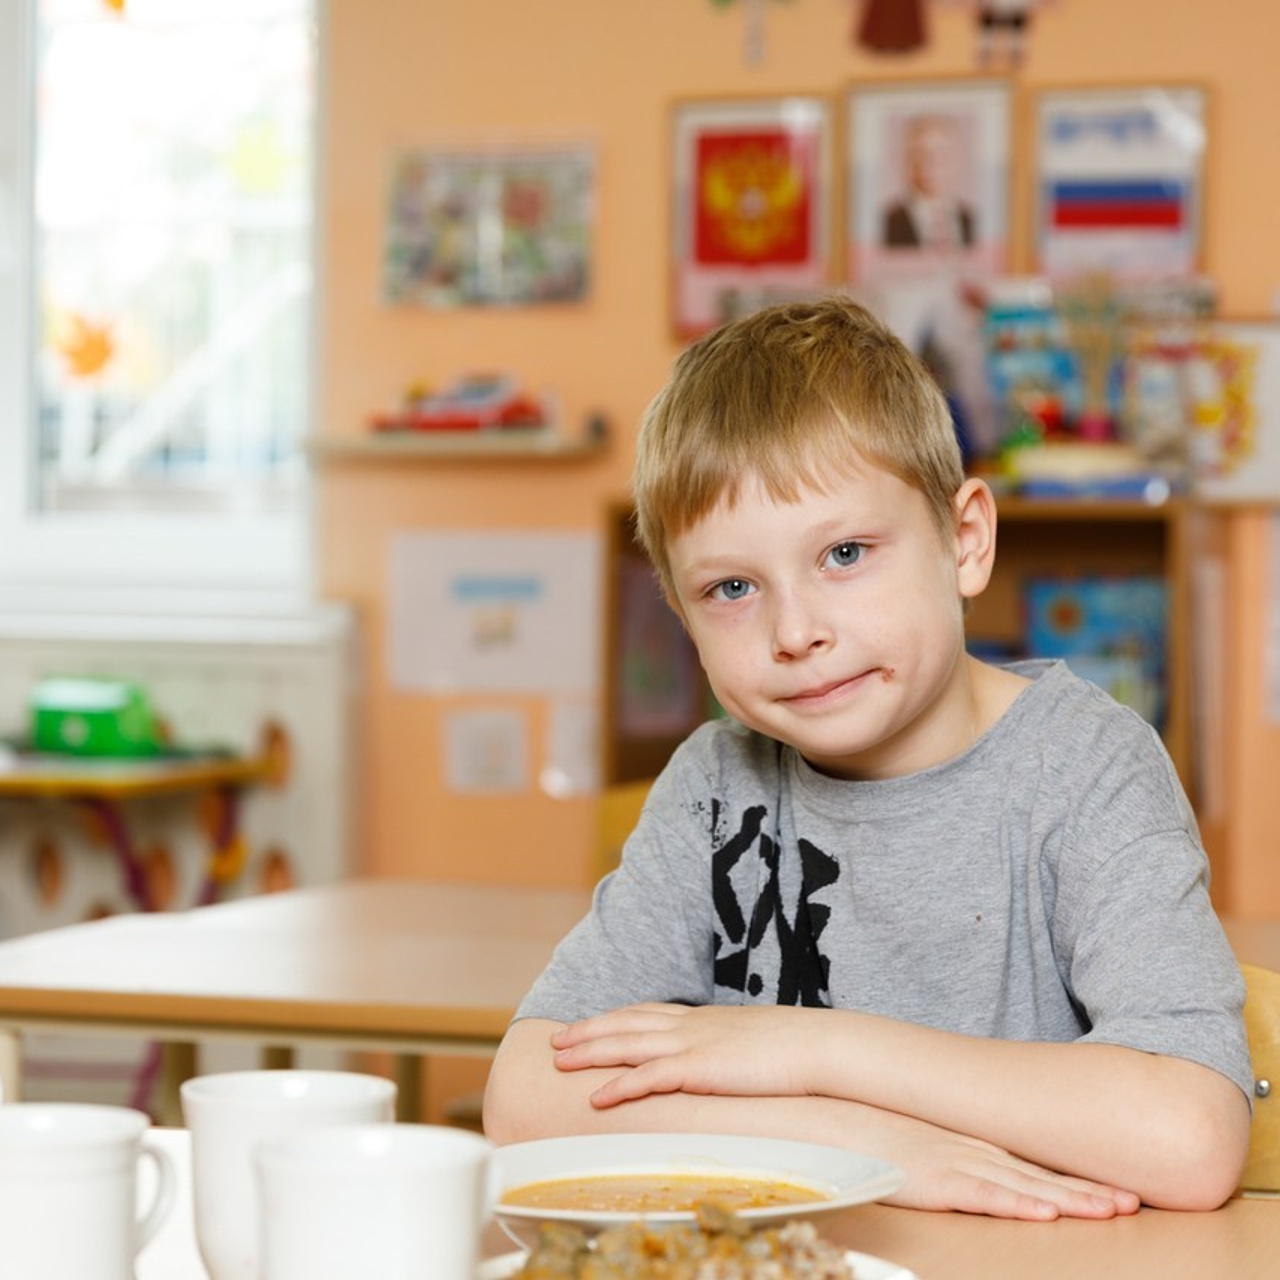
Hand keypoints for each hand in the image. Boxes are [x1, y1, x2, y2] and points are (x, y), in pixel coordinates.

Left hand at [549, 1003, 818, 1106]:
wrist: (817, 1045)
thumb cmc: (794, 1047)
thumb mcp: (752, 1041)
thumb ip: (730, 1047)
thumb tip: (724, 1059)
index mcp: (703, 1018)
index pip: (647, 1012)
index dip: (614, 1018)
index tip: (589, 1023)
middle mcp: (690, 1025)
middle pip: (627, 1023)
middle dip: (589, 1030)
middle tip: (556, 1039)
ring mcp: (693, 1044)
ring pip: (627, 1044)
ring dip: (590, 1052)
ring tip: (560, 1061)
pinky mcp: (699, 1068)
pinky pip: (649, 1077)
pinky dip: (618, 1086)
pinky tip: (596, 1097)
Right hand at [869, 1116, 1141, 1220]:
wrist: (843, 1121)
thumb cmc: (888, 1136)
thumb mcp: (935, 1143)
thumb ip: (968, 1156)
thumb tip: (1001, 1174)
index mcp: (982, 1145)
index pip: (1043, 1165)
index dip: (1085, 1177)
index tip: (1127, 1188)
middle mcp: (979, 1151)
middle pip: (1046, 1176)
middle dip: (1092, 1190)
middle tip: (1135, 1202)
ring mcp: (960, 1164)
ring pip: (1027, 1186)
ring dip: (1070, 1199)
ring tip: (1110, 1210)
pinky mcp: (938, 1181)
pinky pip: (985, 1196)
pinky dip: (1017, 1204)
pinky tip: (1044, 1213)